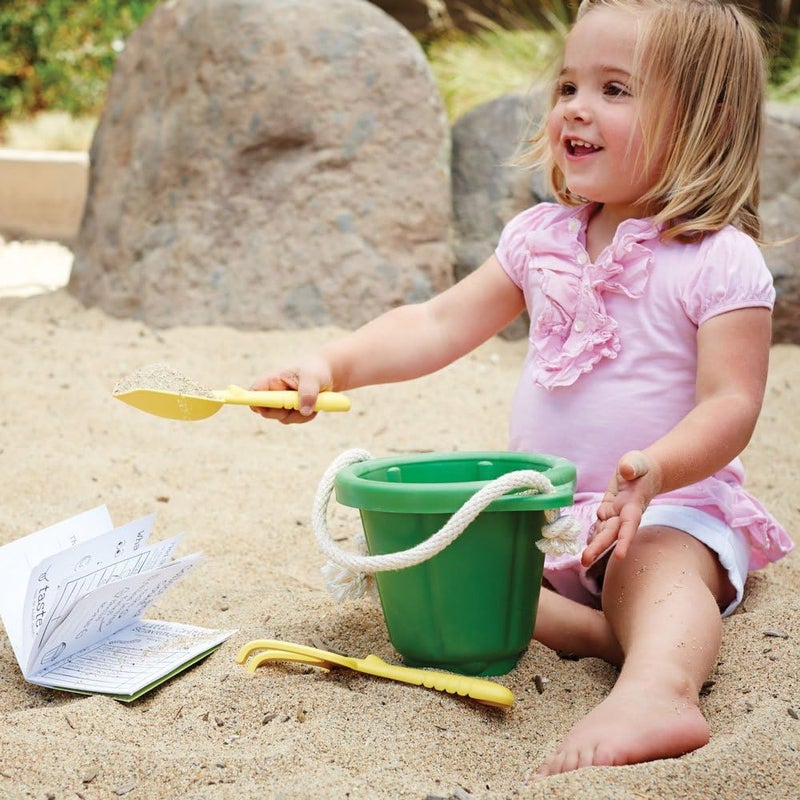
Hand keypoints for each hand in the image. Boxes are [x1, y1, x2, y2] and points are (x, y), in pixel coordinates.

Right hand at [250, 356, 333, 424]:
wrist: (326, 376)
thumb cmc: (316, 371)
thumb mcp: (313, 378)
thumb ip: (308, 393)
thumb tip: (304, 411)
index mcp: (274, 379)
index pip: (255, 391)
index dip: (254, 401)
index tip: (264, 409)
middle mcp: (274, 392)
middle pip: (265, 411)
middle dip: (283, 412)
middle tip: (297, 405)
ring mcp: (281, 403)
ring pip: (282, 418)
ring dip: (298, 414)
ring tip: (312, 401)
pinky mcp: (290, 410)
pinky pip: (293, 420)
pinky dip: (304, 416)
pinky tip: (313, 406)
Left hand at [581, 450, 660, 566]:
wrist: (645, 472)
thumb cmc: (641, 466)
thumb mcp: (637, 461)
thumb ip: (632, 466)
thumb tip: (626, 470)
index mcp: (632, 503)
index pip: (629, 523)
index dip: (624, 539)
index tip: (619, 555)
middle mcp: (624, 513)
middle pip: (612, 533)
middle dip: (600, 547)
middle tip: (585, 561)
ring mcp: (616, 513)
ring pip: (604, 532)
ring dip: (594, 546)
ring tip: (584, 561)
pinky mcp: (608, 510)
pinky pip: (600, 524)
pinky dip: (593, 534)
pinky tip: (585, 545)